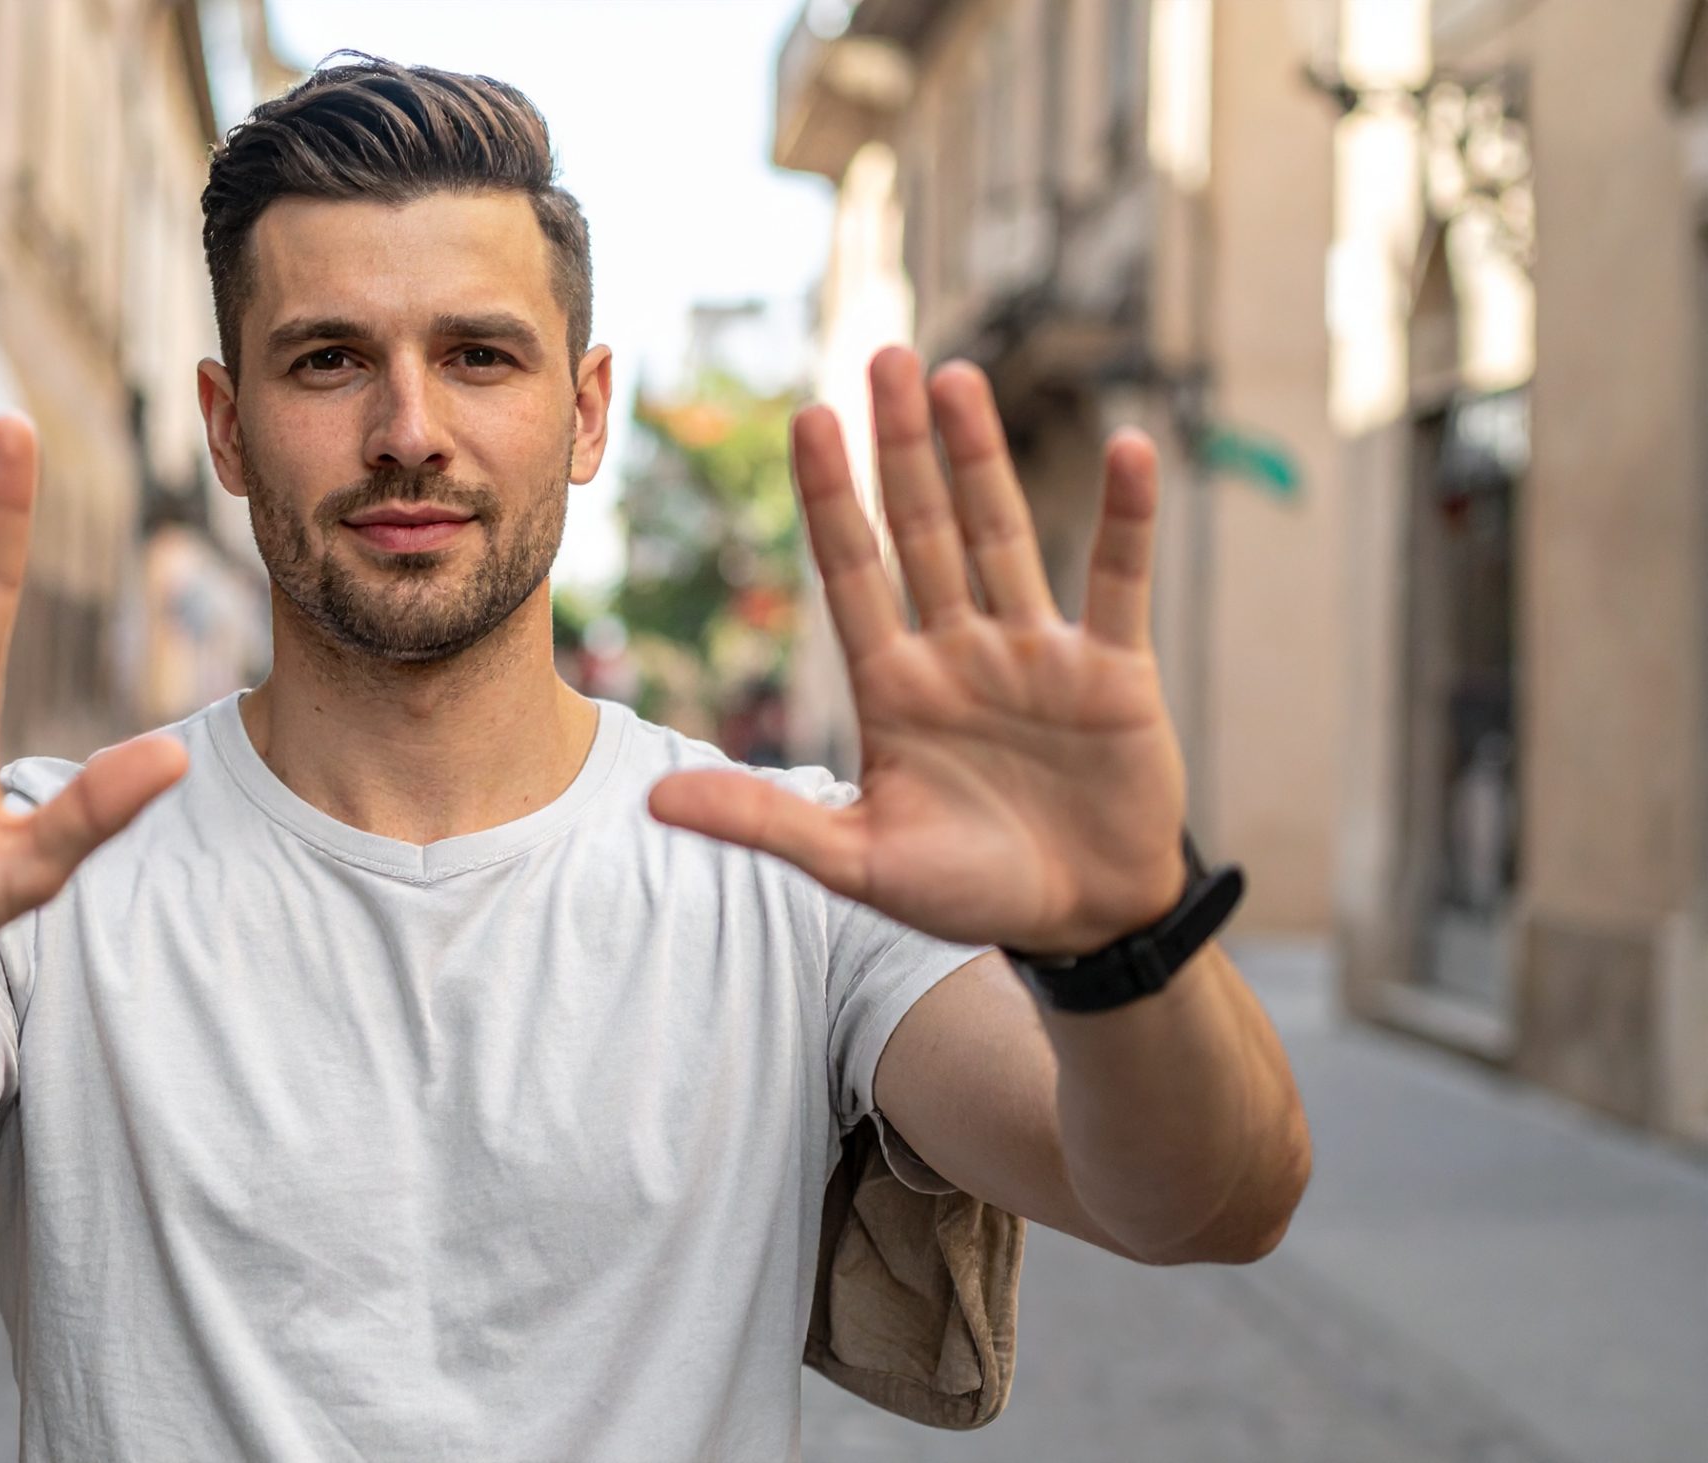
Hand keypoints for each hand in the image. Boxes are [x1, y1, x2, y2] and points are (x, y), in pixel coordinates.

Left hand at [649, 347, 1187, 956]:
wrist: (1078, 923)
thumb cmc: (966, 891)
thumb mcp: (858, 862)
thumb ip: (765, 822)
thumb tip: (655, 804)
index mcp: (892, 686)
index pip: (851, 571)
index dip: (829, 497)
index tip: (805, 419)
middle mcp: (958, 650)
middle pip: (921, 529)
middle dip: (900, 447)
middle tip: (883, 355)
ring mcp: (1035, 654)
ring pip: (1003, 535)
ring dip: (981, 459)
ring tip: (956, 379)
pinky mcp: (1112, 672)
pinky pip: (1119, 582)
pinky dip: (1125, 520)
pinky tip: (1127, 451)